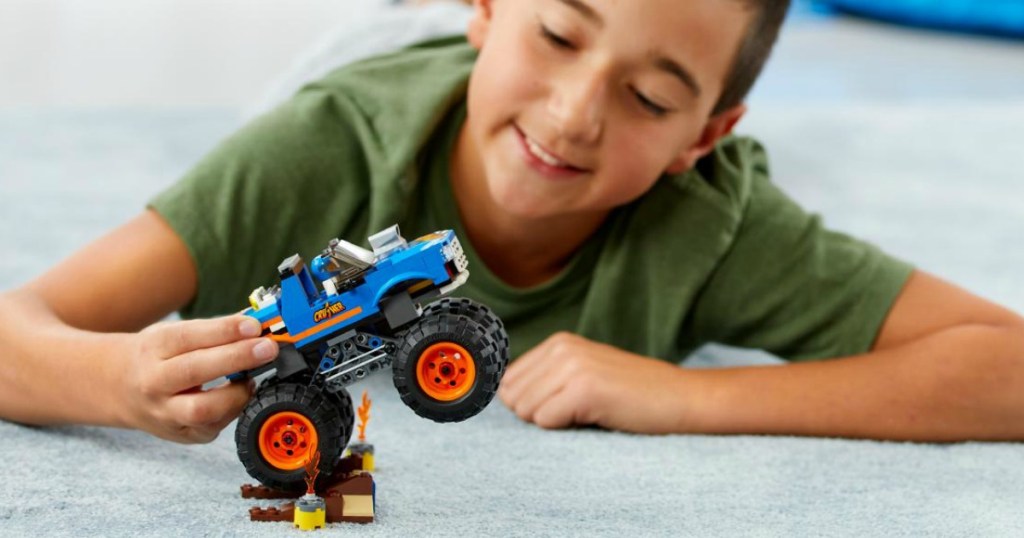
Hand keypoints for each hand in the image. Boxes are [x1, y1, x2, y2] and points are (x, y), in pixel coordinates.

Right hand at [117, 315, 278, 442]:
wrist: (119, 388)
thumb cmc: (155, 356)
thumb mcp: (173, 333)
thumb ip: (213, 330)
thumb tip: (256, 322)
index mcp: (152, 349)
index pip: (188, 337)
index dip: (224, 331)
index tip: (253, 325)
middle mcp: (154, 382)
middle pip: (194, 371)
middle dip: (236, 358)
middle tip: (267, 348)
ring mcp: (164, 413)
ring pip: (200, 410)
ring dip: (235, 394)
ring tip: (252, 379)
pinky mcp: (180, 434)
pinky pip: (211, 428)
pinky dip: (232, 411)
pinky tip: (240, 396)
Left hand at [497, 332, 691, 432]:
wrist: (681, 398)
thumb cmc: (632, 395)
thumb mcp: (583, 374)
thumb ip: (546, 379)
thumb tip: (501, 397)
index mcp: (558, 342)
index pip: (508, 382)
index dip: (531, 404)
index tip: (563, 405)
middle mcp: (562, 347)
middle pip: (512, 398)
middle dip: (538, 414)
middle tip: (577, 411)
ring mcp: (572, 366)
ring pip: (526, 411)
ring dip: (554, 422)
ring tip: (588, 412)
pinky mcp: (584, 388)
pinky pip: (546, 422)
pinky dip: (566, 429)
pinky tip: (596, 417)